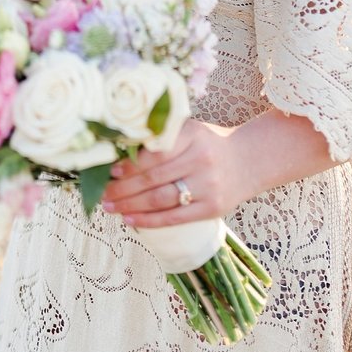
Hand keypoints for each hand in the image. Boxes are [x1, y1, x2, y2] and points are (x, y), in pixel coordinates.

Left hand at [100, 120, 249, 228]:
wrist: (249, 161)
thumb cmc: (209, 145)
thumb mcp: (190, 131)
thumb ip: (163, 138)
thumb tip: (120, 151)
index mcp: (193, 135)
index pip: (156, 152)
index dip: (130, 164)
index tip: (110, 170)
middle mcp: (201, 159)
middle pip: (154, 177)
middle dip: (124, 187)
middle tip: (103, 193)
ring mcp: (208, 186)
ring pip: (161, 199)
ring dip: (131, 205)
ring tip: (111, 207)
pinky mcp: (212, 208)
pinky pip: (175, 218)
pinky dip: (149, 220)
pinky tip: (130, 219)